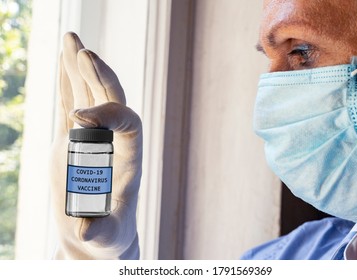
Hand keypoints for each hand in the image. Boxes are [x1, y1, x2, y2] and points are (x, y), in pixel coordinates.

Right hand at [50, 32, 141, 258]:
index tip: (76, 118)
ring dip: (82, 69)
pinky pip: (72, 104)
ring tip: (72, 40)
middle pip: (113, 101)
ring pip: (91, 96)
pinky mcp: (75, 140)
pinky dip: (68, 82)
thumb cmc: (107, 237)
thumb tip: (86, 228)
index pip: (129, 123)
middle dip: (100, 77)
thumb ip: (99, 229)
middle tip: (84, 54)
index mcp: (129, 158)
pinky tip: (65, 60)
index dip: (108, 114)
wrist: (97, 235)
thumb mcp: (106, 237)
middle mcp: (114, 141)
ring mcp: (95, 138)